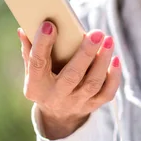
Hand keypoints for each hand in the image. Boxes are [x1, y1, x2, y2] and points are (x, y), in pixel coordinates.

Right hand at [19, 22, 120, 139]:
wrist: (58, 115)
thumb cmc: (45, 83)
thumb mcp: (32, 71)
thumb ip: (30, 51)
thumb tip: (24, 28)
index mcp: (36, 85)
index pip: (37, 63)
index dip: (42, 44)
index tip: (50, 25)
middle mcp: (57, 96)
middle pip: (72, 75)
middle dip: (85, 53)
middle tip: (97, 33)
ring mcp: (76, 103)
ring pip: (92, 83)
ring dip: (103, 61)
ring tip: (108, 41)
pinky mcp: (93, 105)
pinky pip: (107, 92)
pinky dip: (114, 77)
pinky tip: (116, 60)